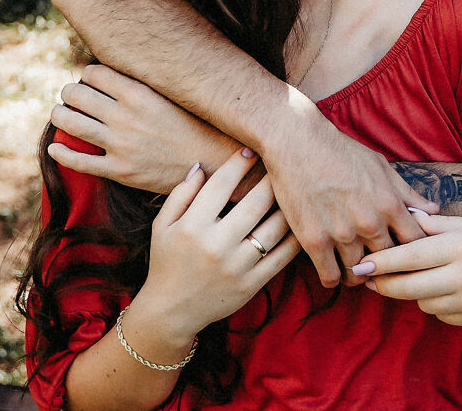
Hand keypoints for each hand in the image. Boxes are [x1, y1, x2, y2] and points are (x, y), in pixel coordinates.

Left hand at [48, 64, 238, 193]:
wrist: (213, 163)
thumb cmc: (194, 124)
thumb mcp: (171, 94)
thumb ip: (143, 83)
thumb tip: (117, 71)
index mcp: (138, 93)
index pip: (94, 73)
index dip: (88, 74)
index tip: (90, 79)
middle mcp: (124, 116)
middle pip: (77, 95)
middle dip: (70, 92)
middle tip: (71, 95)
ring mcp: (120, 145)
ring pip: (71, 124)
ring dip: (60, 116)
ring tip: (59, 114)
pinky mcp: (119, 170)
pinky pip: (80, 161)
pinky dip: (61, 153)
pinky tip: (54, 148)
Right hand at [128, 149, 300, 344]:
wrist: (171, 312)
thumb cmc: (166, 262)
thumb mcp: (162, 226)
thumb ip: (180, 194)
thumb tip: (201, 166)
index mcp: (193, 226)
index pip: (221, 184)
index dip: (239, 163)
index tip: (251, 150)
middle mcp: (216, 245)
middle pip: (255, 202)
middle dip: (271, 178)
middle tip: (283, 162)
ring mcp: (237, 266)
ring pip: (274, 228)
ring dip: (288, 205)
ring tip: (296, 189)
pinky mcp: (252, 284)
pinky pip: (282, 257)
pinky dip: (294, 237)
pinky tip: (299, 222)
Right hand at [261, 114, 431, 287]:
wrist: (298, 142)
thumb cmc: (342, 151)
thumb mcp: (381, 166)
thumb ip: (408, 193)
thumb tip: (434, 211)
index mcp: (389, 204)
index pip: (416, 244)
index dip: (413, 253)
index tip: (406, 255)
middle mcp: (369, 222)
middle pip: (389, 263)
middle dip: (387, 266)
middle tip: (380, 266)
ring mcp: (340, 233)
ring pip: (359, 274)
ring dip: (359, 274)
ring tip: (356, 268)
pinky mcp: (314, 240)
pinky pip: (330, 277)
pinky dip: (334, 277)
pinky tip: (333, 267)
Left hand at [350, 210, 461, 331]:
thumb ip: (439, 223)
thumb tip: (408, 215)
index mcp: (461, 246)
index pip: (410, 257)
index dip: (381, 263)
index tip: (361, 264)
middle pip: (409, 287)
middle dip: (384, 285)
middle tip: (367, 279)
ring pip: (424, 304)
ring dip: (414, 293)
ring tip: (415, 278)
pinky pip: (443, 316)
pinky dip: (436, 305)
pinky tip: (443, 290)